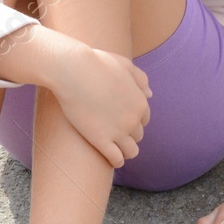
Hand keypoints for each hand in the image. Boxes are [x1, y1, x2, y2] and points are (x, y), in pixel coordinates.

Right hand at [48, 44, 151, 168]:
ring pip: (131, 151)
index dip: (133, 120)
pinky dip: (116, 161)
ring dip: (125, 151)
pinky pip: (116, 159)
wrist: (73, 71)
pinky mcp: (101, 140)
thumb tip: (150, 94)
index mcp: (140, 102)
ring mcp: (118, 132)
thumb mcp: (125, 65)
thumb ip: (140, 79)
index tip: (121, 120)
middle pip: (138, 135)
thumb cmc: (96, 63)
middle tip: (113, 133)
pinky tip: (110, 159)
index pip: (144, 120)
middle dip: (128, 134)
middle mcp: (133, 119)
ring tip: (115, 149)